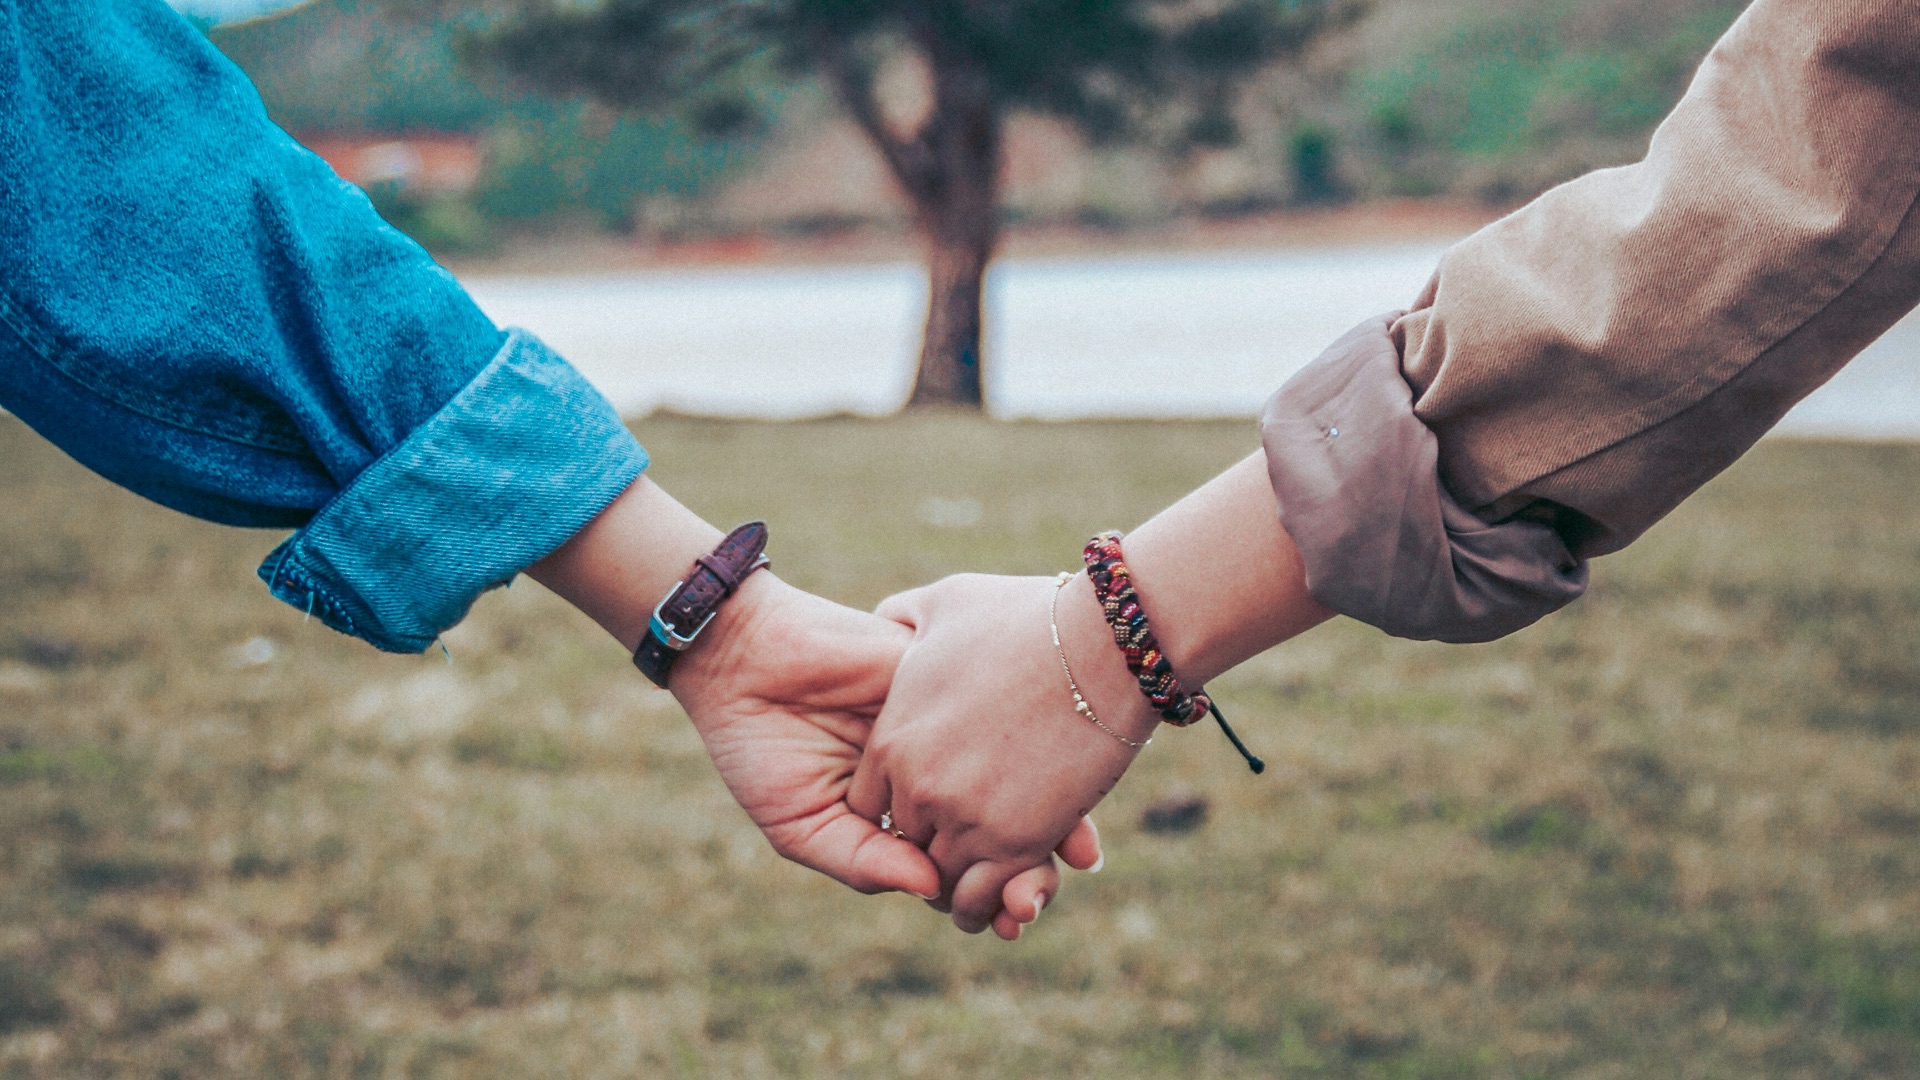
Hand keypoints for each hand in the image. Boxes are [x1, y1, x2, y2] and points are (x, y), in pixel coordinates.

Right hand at [671, 572, 1099, 936]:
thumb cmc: (759, 746)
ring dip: (1049, 817)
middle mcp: (936, 771)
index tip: (1013, 922)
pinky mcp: (953, 682)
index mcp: (902, 812)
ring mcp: (950, 727)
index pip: (960, 861)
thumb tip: (933, 892)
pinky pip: (1008, 719)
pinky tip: (1054, 785)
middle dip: (1029, 866)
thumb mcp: (801, 823)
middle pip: (1001, 824)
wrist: (745, 658)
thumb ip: (862, 860)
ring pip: (1018, 776)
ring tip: (1070, 858)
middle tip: (1039, 898)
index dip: (990, 894)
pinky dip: (1039, 751)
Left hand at [854, 572, 1156, 933]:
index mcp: (892, 739)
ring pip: (943, 880)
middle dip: (929, 847)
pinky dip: (993, 904)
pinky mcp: (1017, 841)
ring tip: (985, 882)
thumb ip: (903, 617)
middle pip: (906, 844)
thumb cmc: (1029, 616)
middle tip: (959, 847)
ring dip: (961, 886)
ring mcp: (966, 818)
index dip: (897, 809)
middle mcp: (918, 786)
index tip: (928, 806)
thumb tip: (885, 619)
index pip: (869, 806)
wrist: (1104, 643)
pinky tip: (1011, 897)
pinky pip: (985, 896)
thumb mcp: (945, 603)